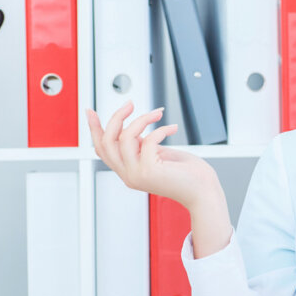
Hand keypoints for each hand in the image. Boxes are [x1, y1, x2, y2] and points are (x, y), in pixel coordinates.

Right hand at [86, 101, 221, 210]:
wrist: (204, 191)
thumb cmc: (187, 174)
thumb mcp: (157, 154)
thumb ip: (142, 145)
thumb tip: (132, 127)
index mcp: (128, 171)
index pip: (102, 150)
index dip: (94, 129)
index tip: (91, 111)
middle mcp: (128, 175)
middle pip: (107, 141)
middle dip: (116, 117)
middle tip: (130, 104)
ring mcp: (137, 174)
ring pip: (124, 137)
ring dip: (142, 119)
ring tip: (158, 113)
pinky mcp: (149, 171)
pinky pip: (148, 140)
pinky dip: (161, 129)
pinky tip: (172, 128)